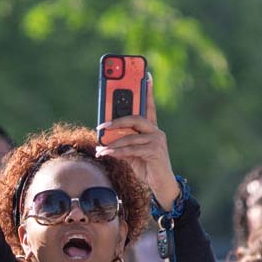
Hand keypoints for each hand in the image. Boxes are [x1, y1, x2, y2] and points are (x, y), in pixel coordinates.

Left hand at [95, 76, 177, 203]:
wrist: (161, 185)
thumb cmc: (146, 167)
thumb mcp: (131, 153)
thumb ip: (121, 143)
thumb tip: (103, 139)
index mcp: (151, 129)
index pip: (148, 107)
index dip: (147, 91)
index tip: (145, 76)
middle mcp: (156, 132)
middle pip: (136, 119)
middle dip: (117, 121)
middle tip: (102, 126)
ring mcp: (157, 141)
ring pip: (130, 137)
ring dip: (112, 144)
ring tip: (100, 148)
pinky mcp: (155, 151)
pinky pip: (131, 149)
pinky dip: (116, 152)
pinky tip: (106, 154)